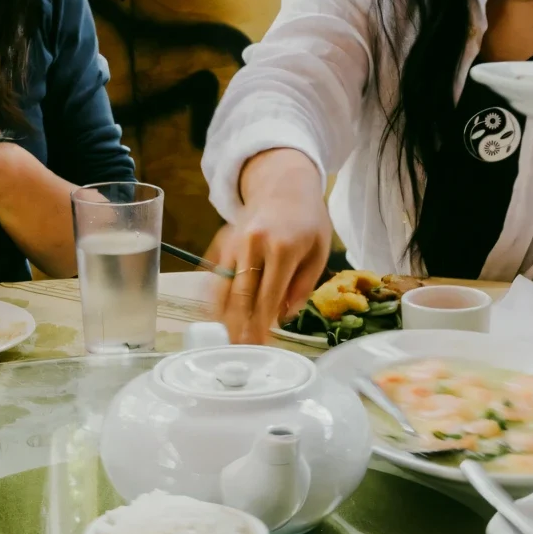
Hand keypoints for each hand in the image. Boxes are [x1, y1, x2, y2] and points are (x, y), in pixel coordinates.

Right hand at [211, 148, 331, 343]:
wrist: (283, 184)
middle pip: (241, 295)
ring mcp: (234, 242)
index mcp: (282, 248)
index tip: (260, 345)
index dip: (262, 325)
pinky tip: (215, 316)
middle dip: (240, 327)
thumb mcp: (319, 252)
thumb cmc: (307, 220)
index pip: (268, 296)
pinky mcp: (222, 241)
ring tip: (226, 339)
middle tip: (240, 350)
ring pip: (222, 287)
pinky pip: (213, 274)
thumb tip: (282, 316)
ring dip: (222, 316)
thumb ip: (303, 286)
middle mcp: (254, 245)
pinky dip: (213, 297)